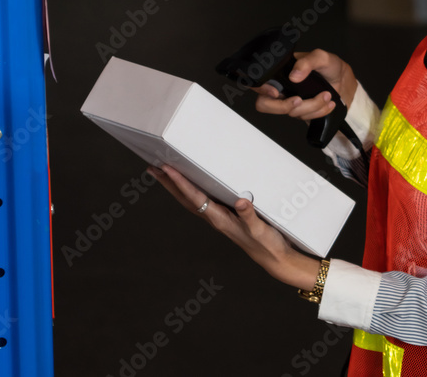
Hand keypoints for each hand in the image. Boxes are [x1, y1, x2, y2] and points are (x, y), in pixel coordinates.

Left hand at [148, 164, 321, 290]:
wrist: (274, 258)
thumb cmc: (267, 245)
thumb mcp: (260, 229)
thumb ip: (250, 216)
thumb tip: (241, 202)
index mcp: (220, 220)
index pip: (195, 198)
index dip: (181, 183)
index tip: (167, 169)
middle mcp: (215, 219)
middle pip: (185, 199)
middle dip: (169, 184)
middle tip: (153, 168)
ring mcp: (219, 218)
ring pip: (191, 200)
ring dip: (176, 187)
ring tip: (163, 174)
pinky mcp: (226, 216)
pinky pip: (203, 200)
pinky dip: (191, 191)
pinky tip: (192, 185)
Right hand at [252, 49, 357, 121]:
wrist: (344, 80)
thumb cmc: (330, 66)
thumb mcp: (321, 57)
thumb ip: (308, 62)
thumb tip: (294, 75)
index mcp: (280, 72)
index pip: (257, 82)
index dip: (260, 89)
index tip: (275, 92)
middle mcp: (282, 88)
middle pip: (265, 104)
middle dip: (283, 106)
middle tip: (299, 100)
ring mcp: (291, 101)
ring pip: (290, 113)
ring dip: (311, 106)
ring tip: (326, 95)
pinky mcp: (302, 112)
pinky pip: (304, 118)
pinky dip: (319, 112)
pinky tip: (328, 103)